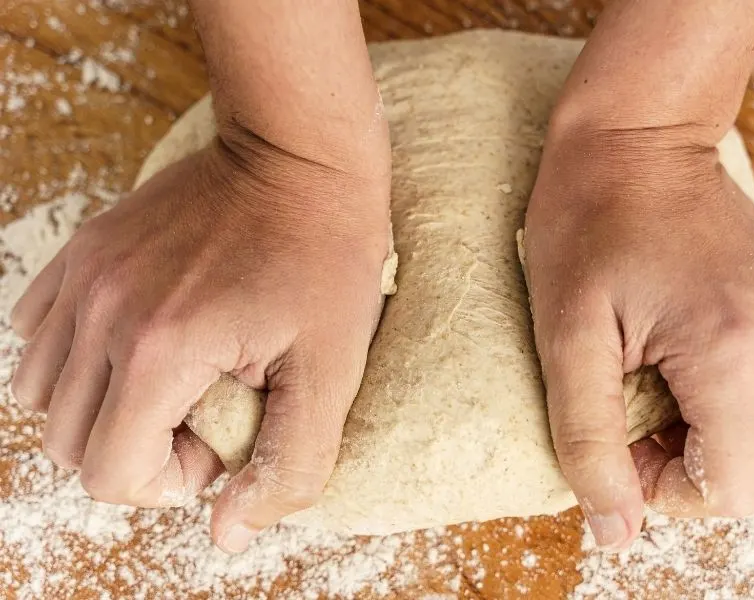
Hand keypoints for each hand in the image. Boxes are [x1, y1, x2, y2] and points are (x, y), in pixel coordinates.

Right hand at [10, 134, 391, 552]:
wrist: (299, 158)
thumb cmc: (326, 259)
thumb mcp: (332, 371)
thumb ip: (288, 465)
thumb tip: (228, 534)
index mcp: (158, 351)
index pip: (109, 475)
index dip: (169, 480)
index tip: (222, 439)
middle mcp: (101, 314)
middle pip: (71, 443)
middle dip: (137, 452)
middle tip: (203, 413)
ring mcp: (84, 276)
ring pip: (45, 394)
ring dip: (104, 411)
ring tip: (172, 381)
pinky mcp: (85, 250)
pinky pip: (38, 334)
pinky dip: (77, 362)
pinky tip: (137, 345)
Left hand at [523, 123, 753, 549]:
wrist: (632, 140)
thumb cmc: (586, 226)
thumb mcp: (564, 338)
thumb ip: (589, 440)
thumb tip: (615, 531)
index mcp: (731, 355)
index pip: (734, 490)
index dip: (668, 491)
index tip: (622, 445)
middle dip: (698, 472)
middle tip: (641, 424)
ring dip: (742, 443)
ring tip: (682, 402)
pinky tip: (739, 379)